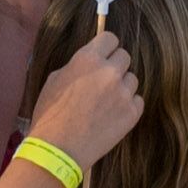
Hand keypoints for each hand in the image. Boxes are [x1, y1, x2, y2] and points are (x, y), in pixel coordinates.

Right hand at [20, 29, 140, 173]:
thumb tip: (91, 63)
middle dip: (115, 66)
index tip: (104, 56)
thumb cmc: (50, 114)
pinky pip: (137, 100)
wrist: (58, 149)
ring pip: (132, 79)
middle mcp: (109, 72)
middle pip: (125, 57)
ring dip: (122, 87)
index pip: (110, 38)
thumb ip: (77, 66)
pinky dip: (128, 106)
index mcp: (88, 59)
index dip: (106, 47)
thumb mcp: (55, 79)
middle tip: (103, 81)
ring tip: (106, 103)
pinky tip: (113, 115)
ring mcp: (123, 93)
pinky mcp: (132, 113)